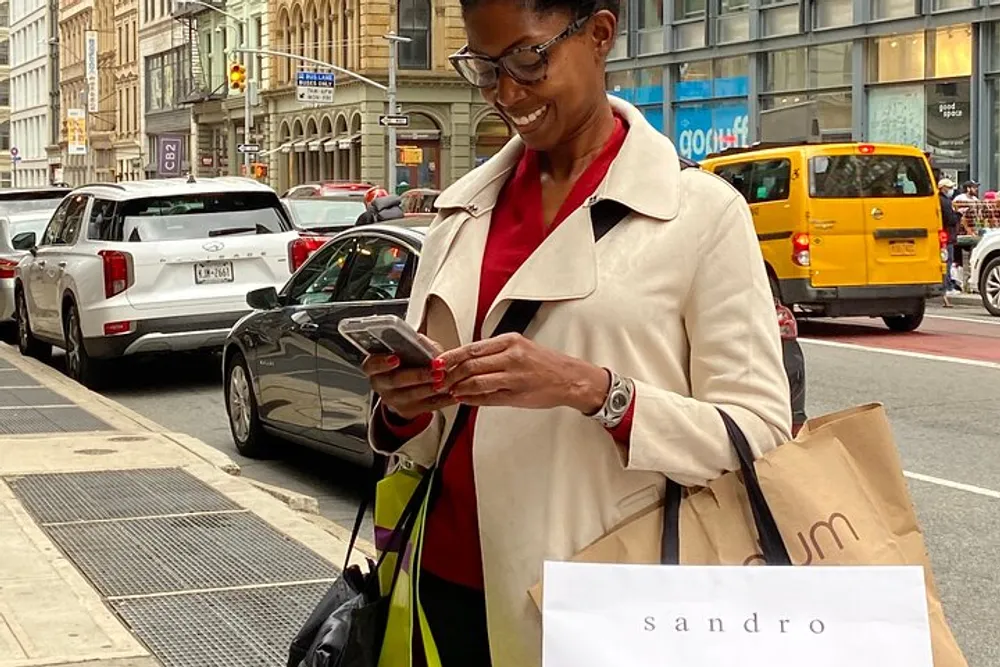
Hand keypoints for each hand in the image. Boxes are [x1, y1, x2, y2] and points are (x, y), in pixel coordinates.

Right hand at [362, 334, 454, 419]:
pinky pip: (427, 406)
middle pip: (396, 380)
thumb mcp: (405, 350)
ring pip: (413, 395)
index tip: (396, 358)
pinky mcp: (408, 410)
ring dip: (431, 387)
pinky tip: (451, 393)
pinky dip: (442, 399)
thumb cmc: (405, 363)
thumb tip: (422, 343)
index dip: (382, 362)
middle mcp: (381, 385)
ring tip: (445, 380)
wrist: (404, 387)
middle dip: (418, 375)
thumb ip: (413, 344)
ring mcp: (393, 400)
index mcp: (375, 368)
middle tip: (435, 369)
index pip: (372, 365)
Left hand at [436, 333, 609, 413]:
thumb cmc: (545, 364)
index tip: (438, 362)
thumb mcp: (520, 347)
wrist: (570, 379)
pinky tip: (464, 398)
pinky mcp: (516, 395)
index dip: (451, 356)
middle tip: (439, 379)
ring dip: (458, 387)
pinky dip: (472, 399)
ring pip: (476, 382)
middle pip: (470, 365)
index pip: (472, 348)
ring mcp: (514, 377)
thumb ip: (494, 352)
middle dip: (450, 374)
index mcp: (510, 341)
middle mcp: (512, 357)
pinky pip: (487, 398)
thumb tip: (465, 359)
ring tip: (449, 390)